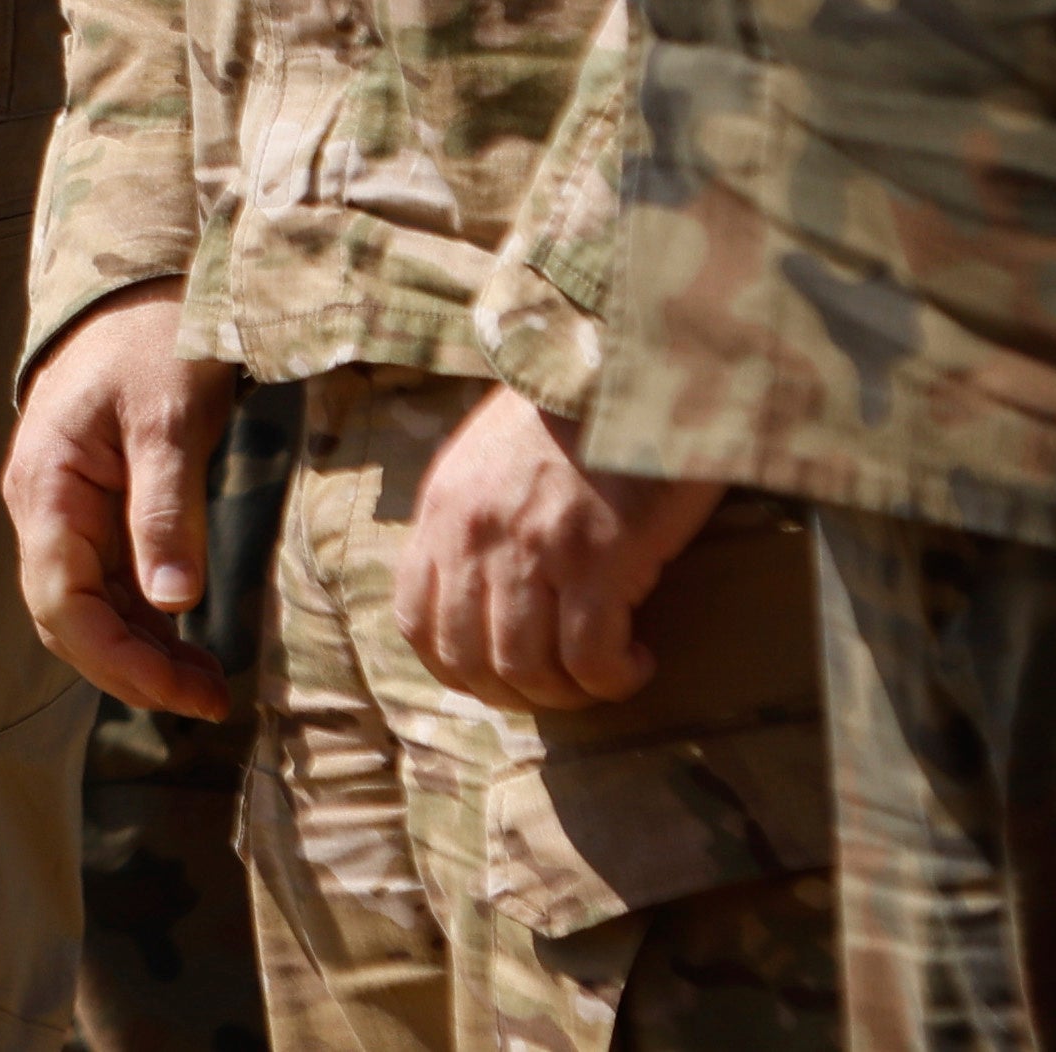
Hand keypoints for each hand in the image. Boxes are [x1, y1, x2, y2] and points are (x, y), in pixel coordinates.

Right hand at [4, 287, 240, 721]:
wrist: (145, 282)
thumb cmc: (154, 338)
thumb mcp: (169, 417)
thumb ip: (166, 508)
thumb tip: (173, 604)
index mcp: (44, 487)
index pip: (61, 603)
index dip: (118, 660)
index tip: (183, 689)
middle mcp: (42, 508)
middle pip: (69, 619)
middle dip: (133, 669)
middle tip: (209, 698)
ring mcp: (66, 511)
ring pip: (91, 608)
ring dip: (143, 653)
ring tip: (211, 684)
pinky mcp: (96, 510)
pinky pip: (110, 583)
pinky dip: (148, 622)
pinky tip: (191, 642)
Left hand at [394, 382, 711, 713]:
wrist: (634, 360)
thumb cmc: (575, 412)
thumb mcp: (489, 456)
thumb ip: (473, 520)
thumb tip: (480, 597)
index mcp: (444, 507)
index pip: (416, 620)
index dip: (456, 668)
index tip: (501, 677)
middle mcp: (476, 533)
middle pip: (470, 660)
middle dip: (517, 694)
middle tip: (562, 686)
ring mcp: (533, 548)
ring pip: (528, 669)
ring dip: (570, 692)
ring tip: (606, 673)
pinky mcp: (597, 559)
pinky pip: (592, 659)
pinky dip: (615, 679)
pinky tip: (639, 662)